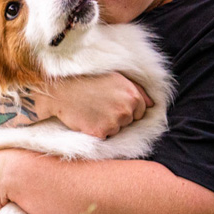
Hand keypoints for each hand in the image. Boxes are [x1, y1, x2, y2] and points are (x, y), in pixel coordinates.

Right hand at [35, 72, 153, 138]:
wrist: (62, 89)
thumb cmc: (88, 80)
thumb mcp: (115, 77)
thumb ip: (137, 89)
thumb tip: (152, 103)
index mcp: (132, 95)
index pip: (139, 111)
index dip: (126, 108)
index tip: (111, 103)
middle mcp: (126, 109)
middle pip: (128, 122)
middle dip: (117, 117)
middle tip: (99, 105)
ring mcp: (114, 122)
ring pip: (116, 130)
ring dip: (106, 124)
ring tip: (92, 110)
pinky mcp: (101, 132)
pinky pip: (104, 136)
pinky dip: (96, 130)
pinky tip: (87, 118)